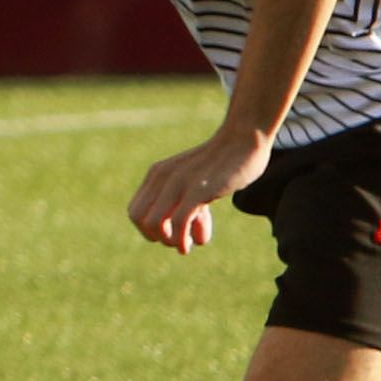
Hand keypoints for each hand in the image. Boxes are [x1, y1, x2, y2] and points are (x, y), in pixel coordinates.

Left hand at [128, 125, 275, 254]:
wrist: (245, 138)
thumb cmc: (224, 162)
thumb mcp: (195, 180)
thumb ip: (187, 202)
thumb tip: (192, 237)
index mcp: (157, 174)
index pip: (135, 212)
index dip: (151, 229)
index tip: (176, 228)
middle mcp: (162, 177)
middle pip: (140, 220)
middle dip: (158, 237)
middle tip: (183, 236)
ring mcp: (179, 183)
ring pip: (155, 224)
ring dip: (172, 240)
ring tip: (194, 239)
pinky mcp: (199, 189)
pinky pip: (179, 222)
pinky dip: (182, 240)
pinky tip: (196, 242)